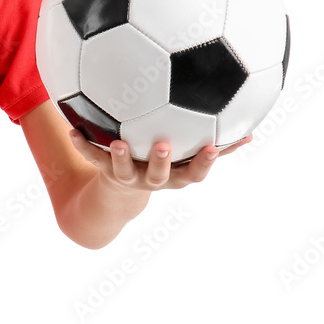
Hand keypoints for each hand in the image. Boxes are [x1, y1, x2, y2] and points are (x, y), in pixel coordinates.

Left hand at [68, 129, 252, 192]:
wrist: (121, 194)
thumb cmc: (164, 166)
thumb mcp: (189, 159)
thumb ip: (217, 146)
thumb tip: (250, 130)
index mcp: (175, 176)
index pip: (194, 173)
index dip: (203, 163)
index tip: (212, 146)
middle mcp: (152, 179)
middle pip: (159, 176)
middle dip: (162, 162)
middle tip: (164, 144)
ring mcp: (127, 176)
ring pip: (123, 170)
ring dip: (120, 157)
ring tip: (118, 142)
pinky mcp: (105, 170)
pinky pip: (92, 157)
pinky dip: (82, 144)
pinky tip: (72, 130)